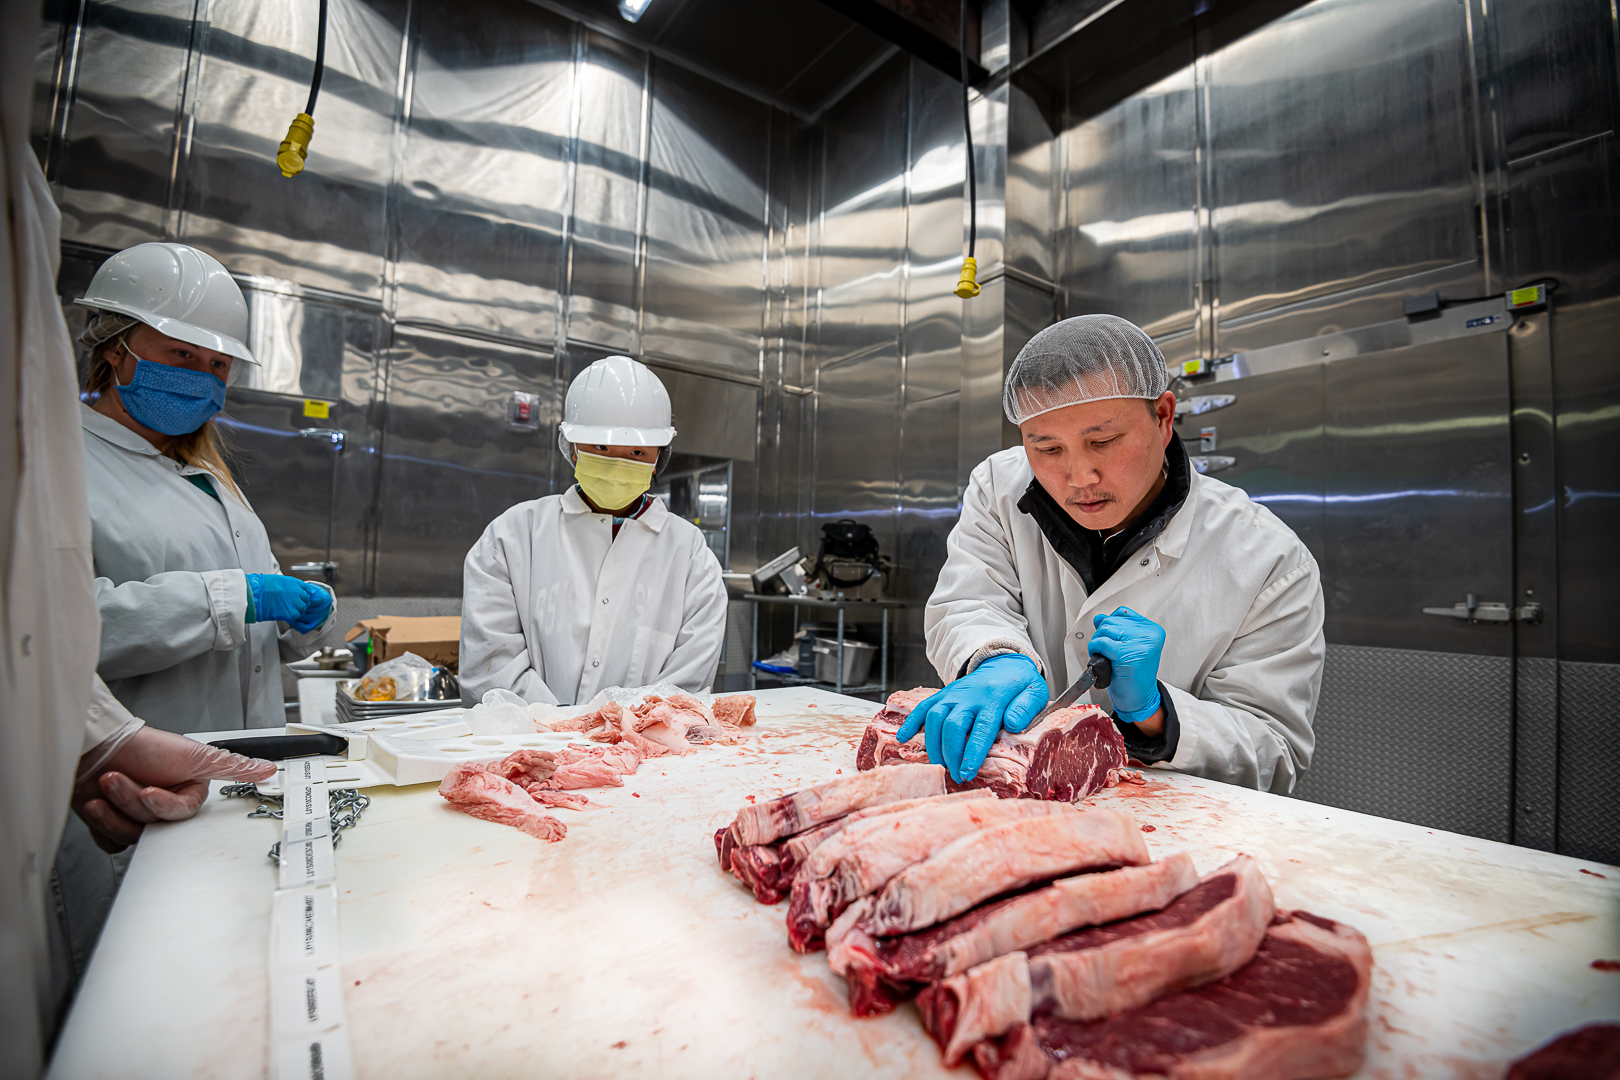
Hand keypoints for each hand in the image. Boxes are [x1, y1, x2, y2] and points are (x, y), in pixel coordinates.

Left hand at [72, 727, 275, 851]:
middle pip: (155, 824)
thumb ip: (233, 767)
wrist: (92, 748)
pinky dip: (102, 823)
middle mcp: (163, 803)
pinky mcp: (112, 823)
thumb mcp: (195, 756)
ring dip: (114, 807)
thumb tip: (268, 769)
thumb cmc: (142, 747)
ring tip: (107, 782)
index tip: (149, 791)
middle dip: (131, 802)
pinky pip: (112, 842)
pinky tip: (96, 803)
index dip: (162, 804)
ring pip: (132, 834)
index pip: (181, 813)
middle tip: (117, 780)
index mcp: (186, 791)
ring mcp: (136, 815)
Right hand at [246, 573, 331, 631]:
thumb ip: (289, 586)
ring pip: (302, 609)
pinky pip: (296, 617)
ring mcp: (295, 603)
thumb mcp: (279, 580)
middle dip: (300, 603)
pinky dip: (291, 617)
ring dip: (296, 611)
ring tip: (286, 610)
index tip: (298, 598)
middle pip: (306, 600)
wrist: (255, 593)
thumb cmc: (262, 585)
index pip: (307, 590)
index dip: (302, 596)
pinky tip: (284, 615)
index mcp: (295, 582)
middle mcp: (298, 592)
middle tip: (291, 605)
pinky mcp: (290, 613)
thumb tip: (291, 590)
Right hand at [898, 654, 1047, 782]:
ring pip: (935, 718)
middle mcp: (969, 695)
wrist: (1004, 662)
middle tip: (956, 775)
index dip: (972, 752)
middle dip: (952, 754)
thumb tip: (1012, 724)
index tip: (968, 771)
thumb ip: (1026, 708)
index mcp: (994, 698)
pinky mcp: (943, 695)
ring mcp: (953, 694)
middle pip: (953, 725)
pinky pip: (923, 707)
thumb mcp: (1035, 692)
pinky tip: (904, 738)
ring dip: (933, 745)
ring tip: (940, 765)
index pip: (981, 728)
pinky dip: (911, 722)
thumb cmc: (1020, 684)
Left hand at [1089, 607, 1164, 724]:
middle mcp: (1150, 634)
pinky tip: (1103, 661)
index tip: (1111, 641)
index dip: (1110, 625)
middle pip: (1111, 620)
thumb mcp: (1125, 647)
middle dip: (1101, 636)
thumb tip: (1099, 617)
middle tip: (1106, 653)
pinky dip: (1096, 651)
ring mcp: (1142, 643)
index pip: (1122, 612)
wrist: (1139, 700)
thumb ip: (1115, 629)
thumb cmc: (1132, 676)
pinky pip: (1102, 643)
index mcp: (1152, 630)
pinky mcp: (1130, 654)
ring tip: (1106, 658)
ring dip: (1097, 644)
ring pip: (1105, 629)